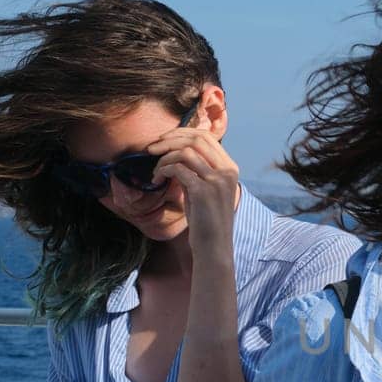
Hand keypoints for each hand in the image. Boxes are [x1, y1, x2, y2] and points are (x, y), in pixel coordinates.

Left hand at [146, 113, 240, 259]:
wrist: (213, 247)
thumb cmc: (206, 221)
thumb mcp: (205, 190)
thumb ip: (198, 170)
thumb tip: (175, 151)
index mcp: (230, 169)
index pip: (207, 137)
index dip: (182, 133)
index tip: (164, 139)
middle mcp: (227, 171)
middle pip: (196, 140)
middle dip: (169, 140)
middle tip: (151, 148)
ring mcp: (216, 181)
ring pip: (185, 152)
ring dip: (164, 158)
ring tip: (155, 171)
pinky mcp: (203, 191)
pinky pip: (178, 169)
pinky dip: (163, 170)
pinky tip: (157, 180)